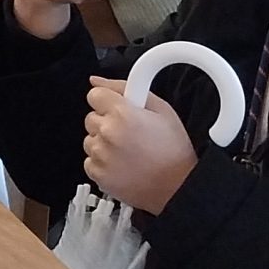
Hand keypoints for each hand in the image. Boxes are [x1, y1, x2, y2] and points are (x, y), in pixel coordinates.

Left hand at [83, 79, 196, 212]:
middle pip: (91, 117)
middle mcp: (107, 133)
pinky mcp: (97, 174)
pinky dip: (103, 162)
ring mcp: (100, 155)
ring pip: (90, 139)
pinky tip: (124, 164)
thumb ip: (125, 88)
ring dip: (104, 143)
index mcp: (122, 114)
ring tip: (130, 151)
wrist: (178, 188)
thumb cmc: (174, 151)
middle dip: (107, 122)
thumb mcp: (162, 110)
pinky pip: (89, 160)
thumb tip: (96, 80)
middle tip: (131, 133)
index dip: (108, 101)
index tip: (119, 109)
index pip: (94, 95)